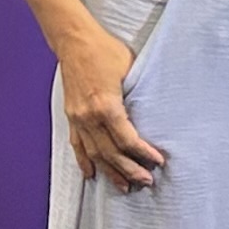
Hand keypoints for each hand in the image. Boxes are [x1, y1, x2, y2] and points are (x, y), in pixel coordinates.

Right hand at [56, 16, 165, 187]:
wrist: (75, 41)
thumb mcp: (130, 69)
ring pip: (94, 154)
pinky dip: (84, 162)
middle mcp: (89, 116)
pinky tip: (91, 175)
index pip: (127, 140)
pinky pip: (77, 145)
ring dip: (110, 172)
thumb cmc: (105, 51)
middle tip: (146, 182)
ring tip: (124, 187)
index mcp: (107, 105)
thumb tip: (155, 114)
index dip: (143, 154)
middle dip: (129, 170)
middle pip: (111, 153)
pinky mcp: (71, 116)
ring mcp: (77, 118)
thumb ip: (139, 95)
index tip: (157, 161)